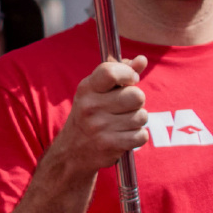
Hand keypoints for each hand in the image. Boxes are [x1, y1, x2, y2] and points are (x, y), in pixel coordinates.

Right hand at [47, 58, 150, 182]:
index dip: (128, 74)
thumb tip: (141, 59)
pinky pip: (141, 136)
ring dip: (136, 121)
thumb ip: (120, 72)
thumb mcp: (97, 92)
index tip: (130, 80)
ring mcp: (98, 127)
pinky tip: (122, 137)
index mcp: (86, 89)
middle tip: (124, 108)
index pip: (111, 72)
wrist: (71, 152)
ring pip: (141, 117)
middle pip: (137, 96)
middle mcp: (90, 107)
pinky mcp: (108, 145)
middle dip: (136, 102)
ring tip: (120, 125)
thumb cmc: (90, 116)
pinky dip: (136, 137)